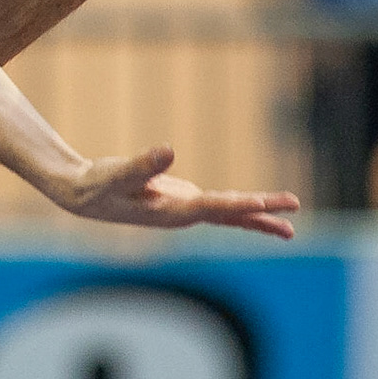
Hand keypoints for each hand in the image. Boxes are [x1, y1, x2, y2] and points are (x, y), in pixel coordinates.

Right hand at [54, 145, 299, 238]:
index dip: (237, 205)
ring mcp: (184, 210)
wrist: (83, 196)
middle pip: (229, 214)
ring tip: (289, 228)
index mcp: (170, 212)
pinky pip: (219, 207)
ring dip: (257, 216)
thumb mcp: (117, 173)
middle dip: (262, 213)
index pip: (210, 207)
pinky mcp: (182, 202)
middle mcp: (182, 215)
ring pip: (228, 214)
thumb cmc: (97, 184)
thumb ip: (143, 164)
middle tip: (294, 208)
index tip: (263, 204)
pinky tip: (256, 209)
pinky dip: (238, 207)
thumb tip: (169, 150)